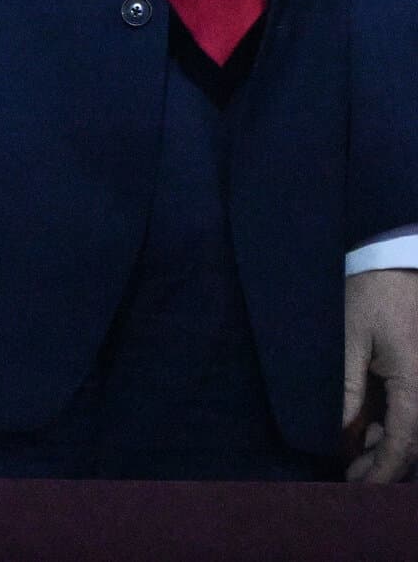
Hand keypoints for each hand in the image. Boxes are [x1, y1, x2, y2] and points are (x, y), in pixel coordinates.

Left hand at [343, 268, 417, 481]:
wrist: (395, 262)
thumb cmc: (371, 294)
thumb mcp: (349, 339)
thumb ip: (347, 388)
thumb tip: (340, 431)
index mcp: (417, 386)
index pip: (402, 444)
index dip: (381, 471)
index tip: (357, 488)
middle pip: (413, 445)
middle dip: (384, 465)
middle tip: (351, 478)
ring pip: (415, 433)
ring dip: (389, 448)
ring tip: (355, 459)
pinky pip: (413, 413)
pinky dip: (395, 428)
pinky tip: (369, 432)